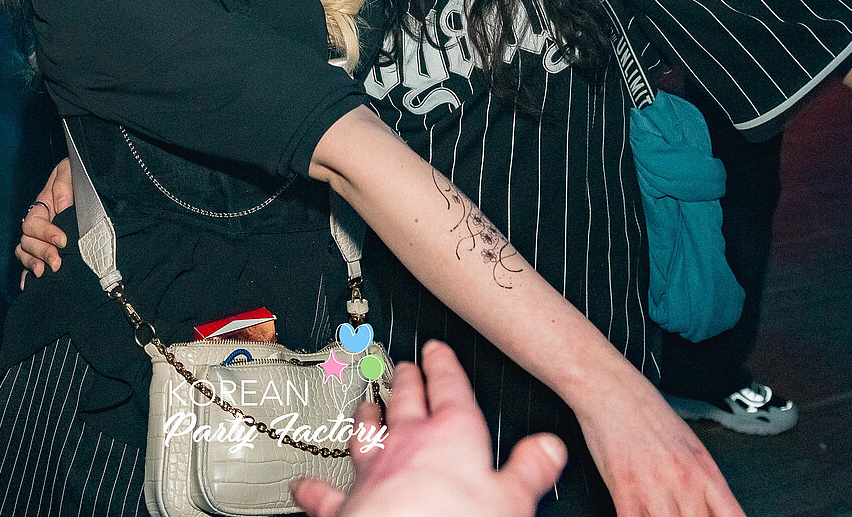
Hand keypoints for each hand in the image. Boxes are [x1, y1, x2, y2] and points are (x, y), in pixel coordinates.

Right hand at [15, 158, 71, 288]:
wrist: (90, 182)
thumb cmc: (78, 175)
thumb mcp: (69, 170)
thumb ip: (63, 184)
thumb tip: (60, 206)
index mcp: (43, 205)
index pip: (34, 223)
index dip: (46, 233)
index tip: (62, 241)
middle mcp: (39, 223)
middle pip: (27, 241)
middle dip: (41, 253)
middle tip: (56, 263)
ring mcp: (40, 236)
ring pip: (25, 252)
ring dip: (32, 264)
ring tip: (42, 273)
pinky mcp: (47, 248)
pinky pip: (30, 262)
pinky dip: (26, 273)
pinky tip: (27, 284)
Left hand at [290, 340, 566, 516]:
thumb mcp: (513, 499)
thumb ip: (530, 469)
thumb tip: (549, 448)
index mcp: (453, 436)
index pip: (450, 390)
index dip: (445, 367)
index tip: (438, 351)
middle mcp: (408, 445)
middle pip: (407, 402)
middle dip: (408, 382)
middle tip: (407, 366)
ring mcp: (373, 473)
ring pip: (366, 433)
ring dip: (366, 417)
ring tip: (366, 401)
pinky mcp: (345, 505)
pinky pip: (324, 493)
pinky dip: (313, 488)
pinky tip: (303, 485)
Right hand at [573, 367, 745, 516]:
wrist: (612, 389)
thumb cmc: (647, 414)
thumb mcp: (689, 446)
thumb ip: (703, 482)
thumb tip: (712, 510)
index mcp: (705, 472)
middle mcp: (685, 482)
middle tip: (679, 514)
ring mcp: (656, 487)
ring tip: (656, 513)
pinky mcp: (626, 490)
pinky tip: (639, 514)